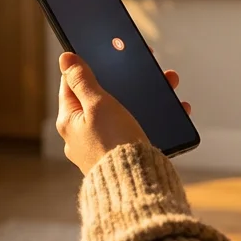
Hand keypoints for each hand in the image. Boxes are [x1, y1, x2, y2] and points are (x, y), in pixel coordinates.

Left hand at [56, 52, 191, 173]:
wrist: (136, 187)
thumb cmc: (113, 144)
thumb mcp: (97, 104)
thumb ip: (82, 80)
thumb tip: (65, 58)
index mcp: (69, 121)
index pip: (71, 84)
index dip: (88, 66)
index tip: (105, 53)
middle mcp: (82, 135)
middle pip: (102, 97)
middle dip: (125, 80)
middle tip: (147, 66)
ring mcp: (103, 146)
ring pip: (124, 112)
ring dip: (146, 96)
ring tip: (169, 83)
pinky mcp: (124, 156)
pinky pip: (138, 130)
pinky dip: (155, 118)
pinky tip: (175, 111)